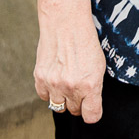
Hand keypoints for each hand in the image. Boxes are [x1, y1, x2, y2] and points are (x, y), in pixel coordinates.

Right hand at [34, 4, 105, 122]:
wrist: (66, 23)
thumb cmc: (86, 42)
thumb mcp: (99, 64)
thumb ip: (93, 86)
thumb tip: (89, 103)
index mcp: (90, 84)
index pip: (91, 116)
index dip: (92, 113)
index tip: (92, 109)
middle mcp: (71, 87)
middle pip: (74, 111)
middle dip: (78, 103)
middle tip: (79, 88)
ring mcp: (54, 84)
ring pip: (57, 107)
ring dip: (63, 99)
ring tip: (67, 83)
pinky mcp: (40, 79)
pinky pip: (44, 97)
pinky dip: (49, 91)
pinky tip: (55, 78)